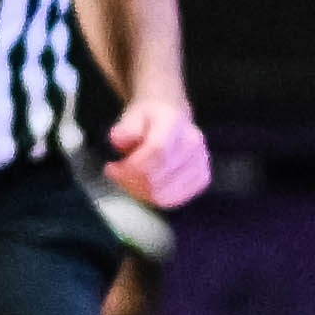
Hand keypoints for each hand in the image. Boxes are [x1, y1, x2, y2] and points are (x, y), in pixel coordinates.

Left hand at [105, 91, 211, 208]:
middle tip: (116, 173)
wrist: (171, 114)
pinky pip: (173, 200)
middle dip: (129, 181)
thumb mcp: (131, 114)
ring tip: (129, 180)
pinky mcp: (202, 177)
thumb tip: (119, 141)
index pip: (157, 151)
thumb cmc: (149, 117)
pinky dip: (153, 198)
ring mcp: (201, 161)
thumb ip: (124, 128)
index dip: (131, 166)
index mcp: (174, 121)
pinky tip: (144, 186)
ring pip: (164, 195)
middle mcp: (193, 142)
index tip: (112, 167)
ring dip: (139, 192)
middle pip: (157, 178)